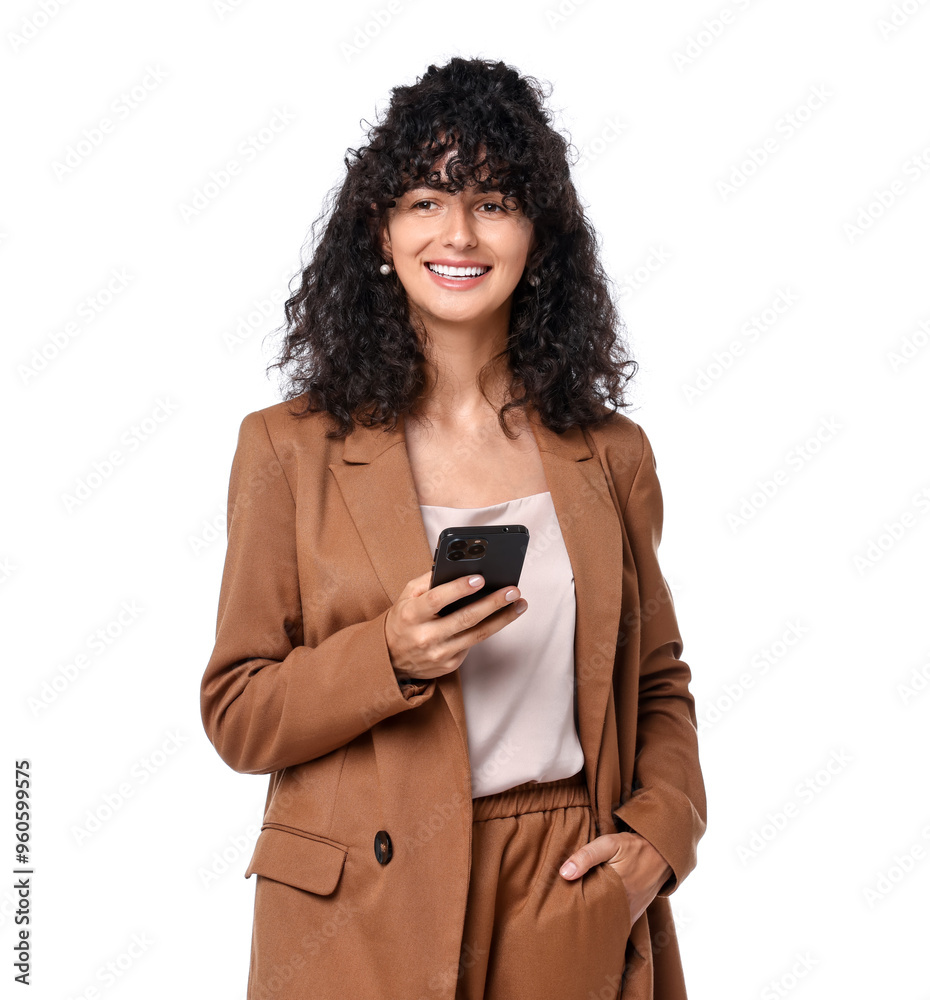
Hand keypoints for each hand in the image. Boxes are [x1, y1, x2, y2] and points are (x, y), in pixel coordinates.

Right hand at [385, 569, 527, 682]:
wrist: (390, 659)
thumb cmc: (403, 620)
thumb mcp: (406, 596)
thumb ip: (428, 581)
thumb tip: (457, 567)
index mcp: (411, 614)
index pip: (437, 599)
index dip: (459, 588)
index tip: (480, 578)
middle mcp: (425, 636)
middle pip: (465, 618)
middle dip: (493, 603)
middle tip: (513, 590)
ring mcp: (439, 654)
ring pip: (477, 634)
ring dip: (502, 618)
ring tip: (519, 604)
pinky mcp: (449, 665)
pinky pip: (472, 644)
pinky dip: (487, 629)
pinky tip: (500, 617)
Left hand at [558, 832, 671, 924]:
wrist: (662, 853)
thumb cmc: (633, 847)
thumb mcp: (609, 844)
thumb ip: (586, 856)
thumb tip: (564, 873)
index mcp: (615, 892)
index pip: (588, 911)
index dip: (573, 912)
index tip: (559, 910)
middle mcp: (624, 908)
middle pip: (596, 920)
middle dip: (581, 921)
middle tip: (565, 918)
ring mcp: (631, 913)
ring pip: (608, 925)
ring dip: (595, 923)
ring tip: (578, 921)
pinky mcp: (636, 914)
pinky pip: (619, 924)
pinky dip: (608, 924)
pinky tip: (596, 919)